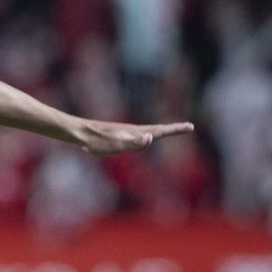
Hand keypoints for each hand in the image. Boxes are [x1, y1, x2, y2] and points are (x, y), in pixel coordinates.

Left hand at [73, 119, 194, 154]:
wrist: (80, 133)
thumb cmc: (98, 140)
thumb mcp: (116, 144)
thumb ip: (134, 143)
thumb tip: (150, 137)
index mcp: (137, 132)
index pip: (161, 131)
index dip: (176, 130)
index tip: (191, 126)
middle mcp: (134, 130)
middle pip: (158, 129)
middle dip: (174, 129)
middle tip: (189, 127)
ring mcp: (127, 132)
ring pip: (149, 131)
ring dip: (162, 131)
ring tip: (171, 130)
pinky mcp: (119, 136)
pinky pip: (138, 136)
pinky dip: (148, 136)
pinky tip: (146, 137)